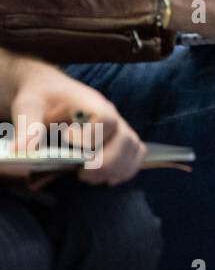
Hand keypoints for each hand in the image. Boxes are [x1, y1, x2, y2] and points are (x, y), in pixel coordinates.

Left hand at [1, 56, 144, 184]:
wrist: (51, 91)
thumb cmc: (41, 97)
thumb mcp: (28, 105)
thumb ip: (28, 126)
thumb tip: (22, 151)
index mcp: (90, 103)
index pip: (106, 119)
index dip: (92, 136)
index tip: (67, 140)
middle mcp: (111, 114)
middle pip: (125, 139)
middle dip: (106, 162)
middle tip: (82, 174)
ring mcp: (118, 126)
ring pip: (134, 148)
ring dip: (116, 169)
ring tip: (90, 177)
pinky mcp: (120, 138)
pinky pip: (137, 153)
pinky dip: (127, 169)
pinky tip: (107, 178)